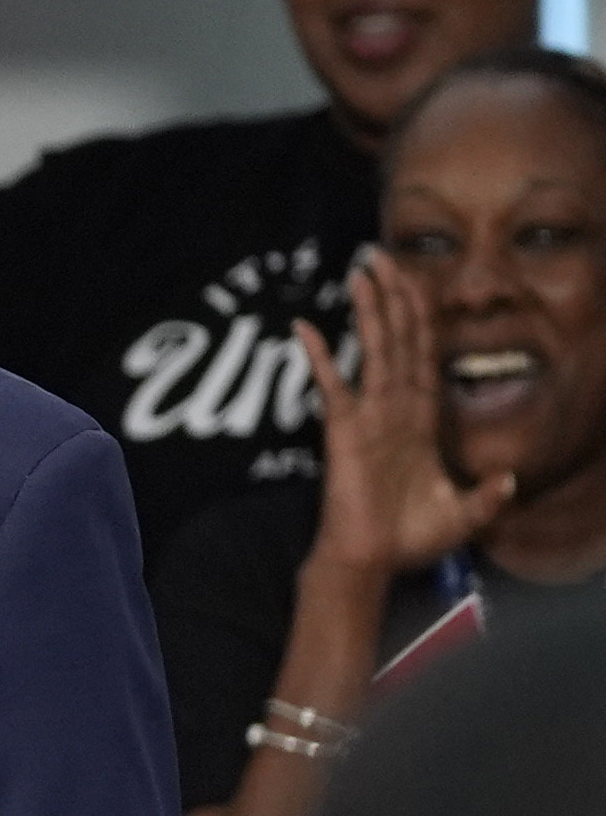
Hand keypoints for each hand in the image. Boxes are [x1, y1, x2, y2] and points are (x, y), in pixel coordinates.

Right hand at [301, 248, 505, 578]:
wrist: (373, 561)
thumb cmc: (411, 538)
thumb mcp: (466, 515)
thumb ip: (488, 495)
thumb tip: (509, 478)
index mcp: (421, 419)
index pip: (424, 353)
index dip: (422, 316)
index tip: (411, 279)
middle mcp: (395, 408)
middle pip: (399, 338)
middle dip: (393, 295)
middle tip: (379, 254)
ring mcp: (369, 416)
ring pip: (374, 350)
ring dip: (369, 310)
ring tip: (361, 271)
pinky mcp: (344, 431)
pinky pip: (334, 386)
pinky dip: (320, 357)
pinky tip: (306, 327)